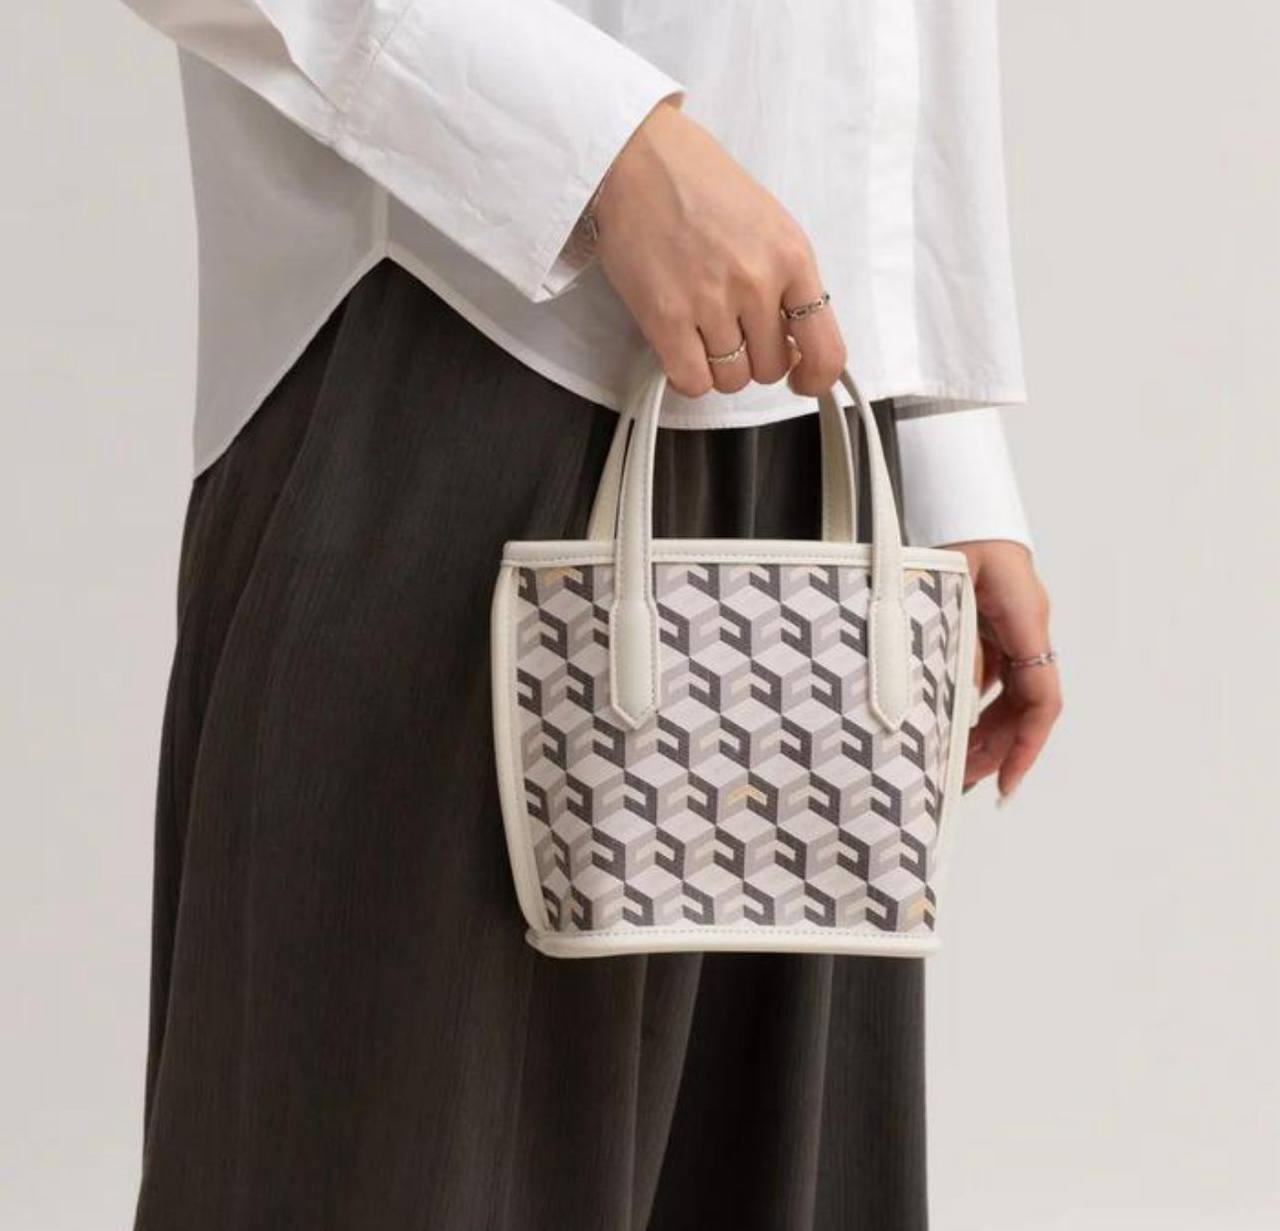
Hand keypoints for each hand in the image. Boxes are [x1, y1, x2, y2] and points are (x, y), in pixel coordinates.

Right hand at [593, 99, 845, 398]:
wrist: (637, 156)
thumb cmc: (699, 183)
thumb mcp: (767, 222)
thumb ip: (786, 280)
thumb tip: (793, 340)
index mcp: (792, 257)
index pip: (825, 349)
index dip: (815, 378)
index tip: (801, 380)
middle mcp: (757, 283)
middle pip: (770, 370)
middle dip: (754, 360)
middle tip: (733, 334)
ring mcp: (711, 302)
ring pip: (731, 380)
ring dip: (718, 367)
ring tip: (701, 331)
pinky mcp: (666, 318)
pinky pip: (692, 382)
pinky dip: (688, 376)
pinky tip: (681, 349)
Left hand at [942, 540, 1062, 800]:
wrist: (959, 502)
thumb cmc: (956, 535)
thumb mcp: (952, 586)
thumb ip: (955, 637)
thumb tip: (951, 693)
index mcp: (1026, 621)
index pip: (1041, 698)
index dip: (1027, 745)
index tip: (1006, 779)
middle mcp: (1026, 630)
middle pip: (1023, 707)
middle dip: (998, 749)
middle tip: (964, 784)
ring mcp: (1011, 629)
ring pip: (1007, 696)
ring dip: (984, 731)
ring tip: (953, 766)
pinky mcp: (992, 627)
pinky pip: (991, 676)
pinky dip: (971, 704)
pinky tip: (946, 725)